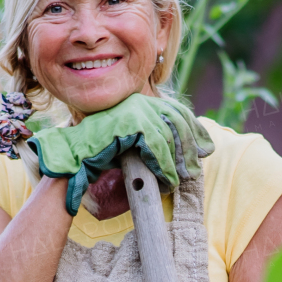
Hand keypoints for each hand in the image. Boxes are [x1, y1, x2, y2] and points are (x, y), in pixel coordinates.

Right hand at [29, 94, 212, 216]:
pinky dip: (165, 166)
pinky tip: (168, 180)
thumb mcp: (134, 144)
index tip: (207, 148)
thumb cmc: (102, 155)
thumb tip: (188, 150)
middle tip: (196, 169)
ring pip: (169, 135)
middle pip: (177, 121)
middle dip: (190, 147)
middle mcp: (139, 101)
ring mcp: (134, 110)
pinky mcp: (130, 123)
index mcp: (141, 101)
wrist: (74, 158)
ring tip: (181, 179)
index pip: (176, 110)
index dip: (194, 129)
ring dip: (178, 161)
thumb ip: (156, 141)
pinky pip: (157, 147)